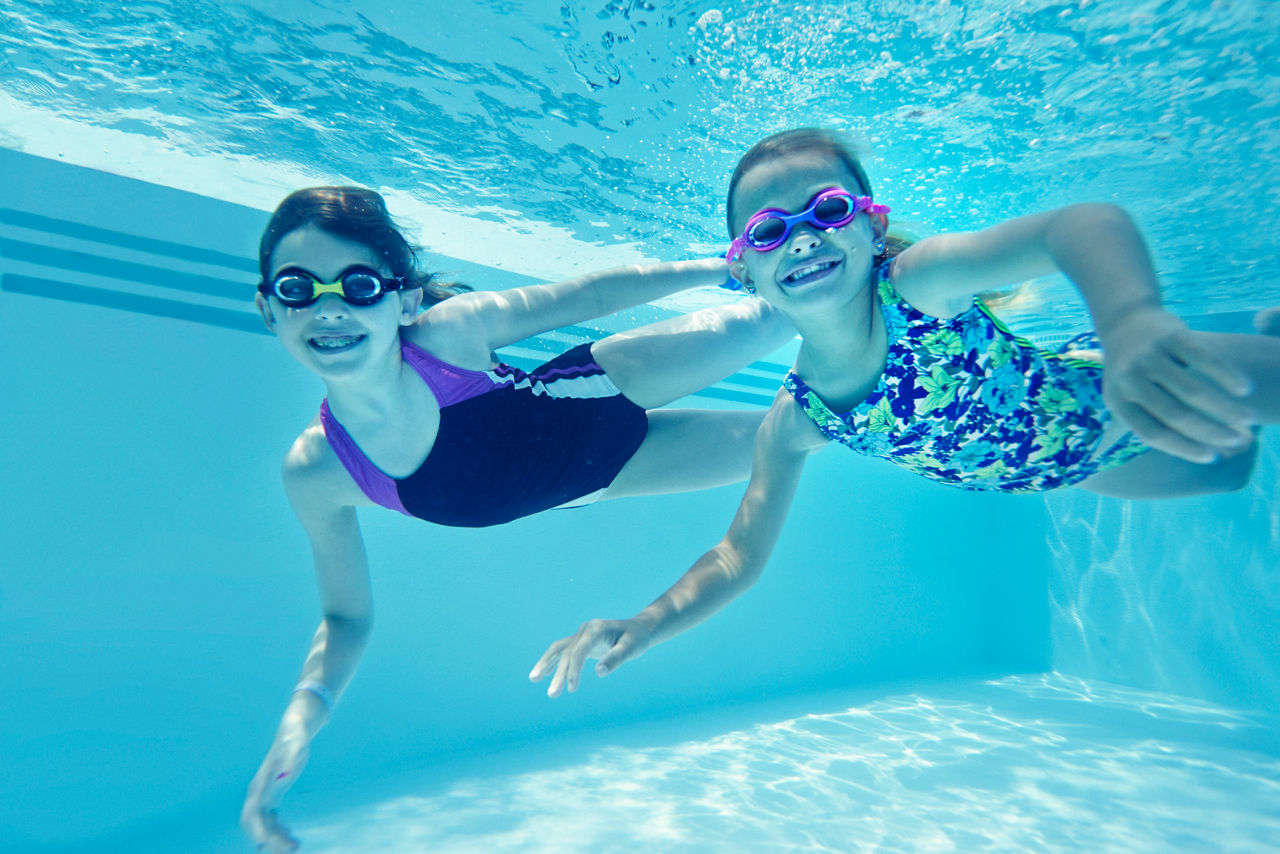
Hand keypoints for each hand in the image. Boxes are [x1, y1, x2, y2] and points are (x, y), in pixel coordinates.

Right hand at [241, 722, 310, 852]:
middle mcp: (259, 792)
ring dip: (276, 839)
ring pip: (264, 825)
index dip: (258, 832)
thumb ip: (289, 758)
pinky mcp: (274, 794)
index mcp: (260, 784)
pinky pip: (272, 819)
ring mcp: (265, 794)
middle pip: (256, 824)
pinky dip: (280, 830)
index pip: (252, 815)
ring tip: (295, 847)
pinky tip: (292, 837)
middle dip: (269, 841)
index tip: (269, 847)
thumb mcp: (296, 743)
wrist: (295, 726)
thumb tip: (284, 778)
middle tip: (290, 851)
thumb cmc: (295, 734)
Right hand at [529, 618, 653, 696]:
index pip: (579, 651)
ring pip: (560, 650)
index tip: (572, 688)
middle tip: (553, 695)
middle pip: (568, 653)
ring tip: (533, 678)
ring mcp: (581, 635)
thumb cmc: (637, 638)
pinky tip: (543, 674)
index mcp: (596, 628)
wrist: (639, 629)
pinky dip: (552, 662)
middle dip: (560, 674)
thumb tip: (599, 672)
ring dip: (546, 664)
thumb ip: (616, 659)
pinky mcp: (581, 642)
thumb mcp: (632, 648)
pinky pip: (563, 652)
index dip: (574, 670)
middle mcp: (585, 630)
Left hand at [1101, 310, 1254, 461]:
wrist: (1124, 322)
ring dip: (1224, 408)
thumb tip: (1187, 453)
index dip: (1184, 448)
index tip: (1213, 458)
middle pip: (1175, 415)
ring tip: (1249, 419)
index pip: (1152, 433)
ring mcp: (1149, 356)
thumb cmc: (1133, 372)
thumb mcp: (1126, 398)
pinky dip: (1226, 375)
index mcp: (1118, 401)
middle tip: (1240, 441)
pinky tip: (1245, 389)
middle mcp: (1130, 380)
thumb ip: (1148, 422)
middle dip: (1211, 432)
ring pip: (1192, 390)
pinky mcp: (1169, 335)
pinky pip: (1203, 359)